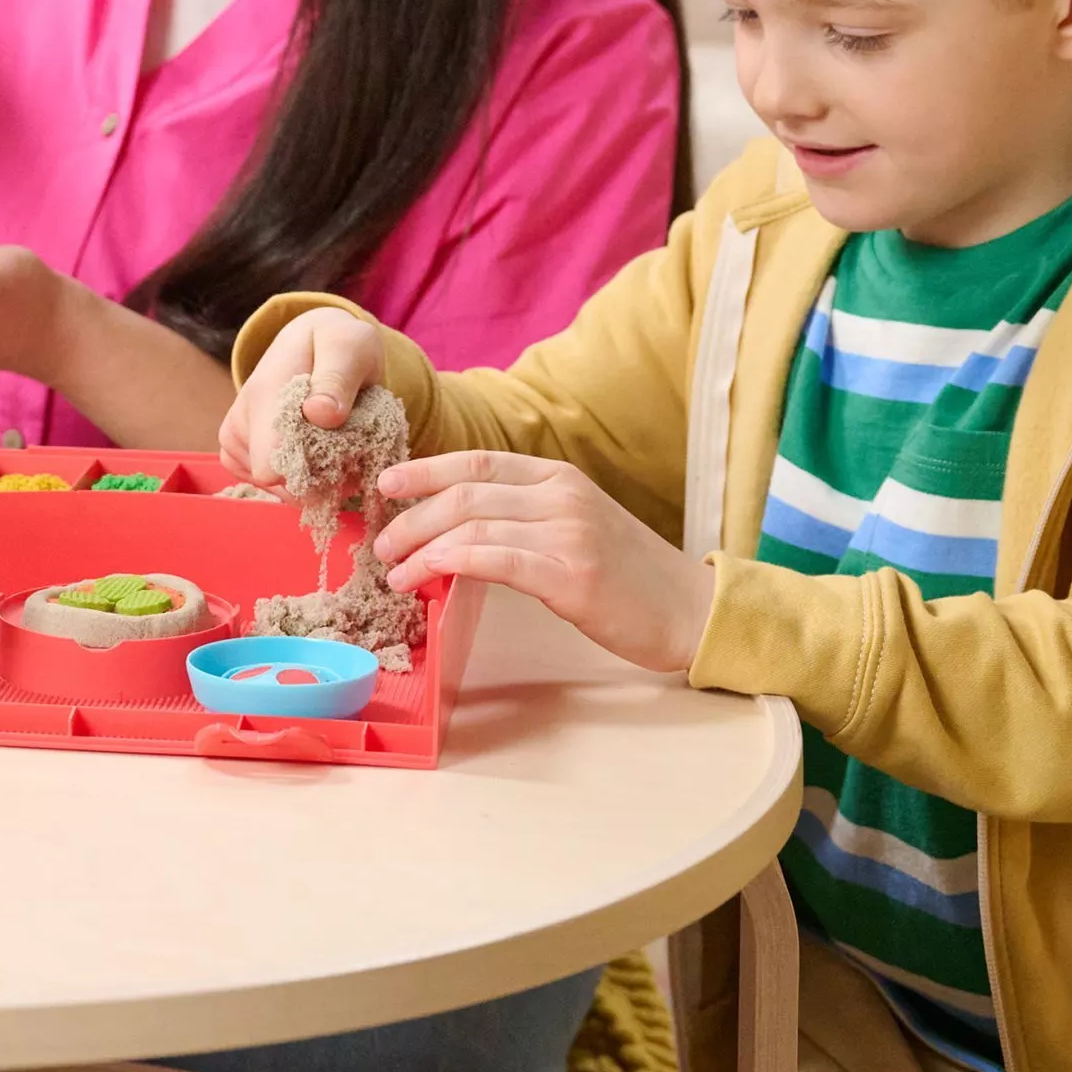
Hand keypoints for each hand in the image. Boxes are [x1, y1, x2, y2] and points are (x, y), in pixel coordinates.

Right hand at [218, 308, 383, 479]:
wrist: (310, 341)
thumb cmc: (334, 343)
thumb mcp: (349, 346)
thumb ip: (337, 377)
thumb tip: (319, 414)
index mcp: (266, 393)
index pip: (270, 459)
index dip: (310, 474)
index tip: (345, 459)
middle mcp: (243, 420)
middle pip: (282, 482)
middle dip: (323, 476)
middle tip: (351, 446)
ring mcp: (236, 440)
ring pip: (281, 489)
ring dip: (317, 478)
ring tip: (338, 445)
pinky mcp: (238, 455)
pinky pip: (275, 489)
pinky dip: (304, 481)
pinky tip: (320, 457)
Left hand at [373, 452, 714, 674]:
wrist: (690, 611)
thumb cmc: (629, 577)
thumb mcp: (576, 526)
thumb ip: (524, 518)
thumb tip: (453, 532)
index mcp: (559, 477)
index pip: (478, 460)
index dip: (425, 469)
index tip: (386, 486)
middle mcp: (561, 495)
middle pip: (466, 492)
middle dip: (412, 516)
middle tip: (380, 542)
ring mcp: (568, 532)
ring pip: (472, 524)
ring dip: (421, 546)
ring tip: (394, 570)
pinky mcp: (571, 574)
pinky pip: (496, 560)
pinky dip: (451, 564)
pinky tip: (427, 578)